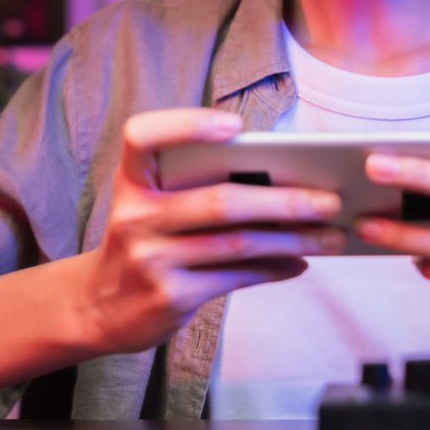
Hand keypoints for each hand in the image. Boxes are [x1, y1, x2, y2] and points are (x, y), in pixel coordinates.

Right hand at [77, 108, 345, 354]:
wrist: (99, 305)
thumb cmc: (145, 237)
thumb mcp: (152, 203)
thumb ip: (198, 185)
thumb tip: (284, 177)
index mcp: (133, 179)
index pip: (143, 136)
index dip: (186, 124)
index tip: (234, 127)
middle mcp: (135, 215)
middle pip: (221, 200)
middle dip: (285, 200)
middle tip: (331, 199)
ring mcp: (150, 258)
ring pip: (238, 243)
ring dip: (293, 239)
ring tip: (331, 235)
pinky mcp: (169, 296)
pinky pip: (236, 276)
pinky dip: (275, 267)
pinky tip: (300, 261)